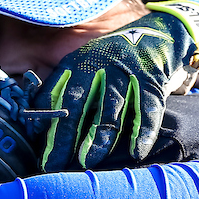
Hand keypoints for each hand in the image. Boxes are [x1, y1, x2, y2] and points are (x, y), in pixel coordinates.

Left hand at [33, 1, 198, 170]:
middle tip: (54, 164)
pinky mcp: (151, 82)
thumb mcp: (86, 64)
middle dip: (65, 136)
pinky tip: (136, 152)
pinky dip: (142, 132)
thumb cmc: (114, 59)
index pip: (56, 95)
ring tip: (87, 161)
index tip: (39, 147)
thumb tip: (39, 124)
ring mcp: (125, 74)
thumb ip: (65, 88)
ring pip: (109, 110)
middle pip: (78, 105)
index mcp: (78, 63)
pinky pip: (146, 110)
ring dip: (98, 138)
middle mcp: (98, 67)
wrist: (159, 34)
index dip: (46, 121)